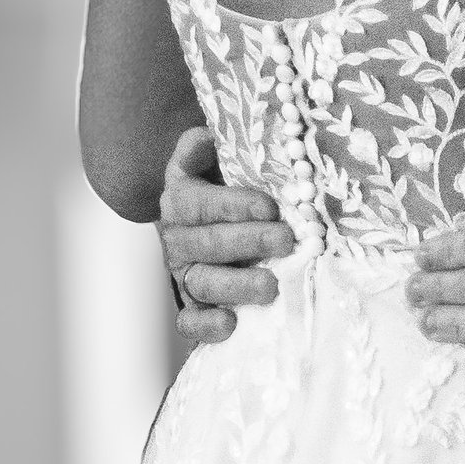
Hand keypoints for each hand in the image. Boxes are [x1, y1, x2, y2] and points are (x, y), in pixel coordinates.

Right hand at [157, 124, 292, 343]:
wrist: (208, 225)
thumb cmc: (224, 189)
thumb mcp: (214, 162)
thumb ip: (204, 149)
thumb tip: (204, 137)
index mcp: (181, 201)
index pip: (203, 203)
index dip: (234, 204)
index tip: (270, 206)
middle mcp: (178, 239)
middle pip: (208, 244)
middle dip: (249, 242)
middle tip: (286, 241)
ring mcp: (185, 275)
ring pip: (203, 283)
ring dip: (237, 285)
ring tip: (271, 286)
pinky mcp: (193, 307)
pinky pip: (190, 322)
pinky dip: (206, 326)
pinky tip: (231, 324)